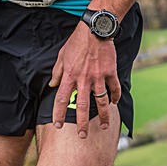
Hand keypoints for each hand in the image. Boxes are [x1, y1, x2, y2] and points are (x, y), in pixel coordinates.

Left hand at [48, 22, 120, 137]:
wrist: (95, 30)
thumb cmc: (76, 42)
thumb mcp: (61, 56)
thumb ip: (57, 72)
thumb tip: (51, 85)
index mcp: (70, 75)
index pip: (61, 98)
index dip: (58, 113)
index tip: (57, 125)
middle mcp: (83, 79)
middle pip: (81, 106)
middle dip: (81, 123)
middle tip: (82, 136)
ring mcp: (98, 77)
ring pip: (101, 102)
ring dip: (103, 116)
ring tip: (104, 126)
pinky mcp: (110, 72)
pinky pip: (114, 89)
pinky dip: (115, 97)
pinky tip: (114, 103)